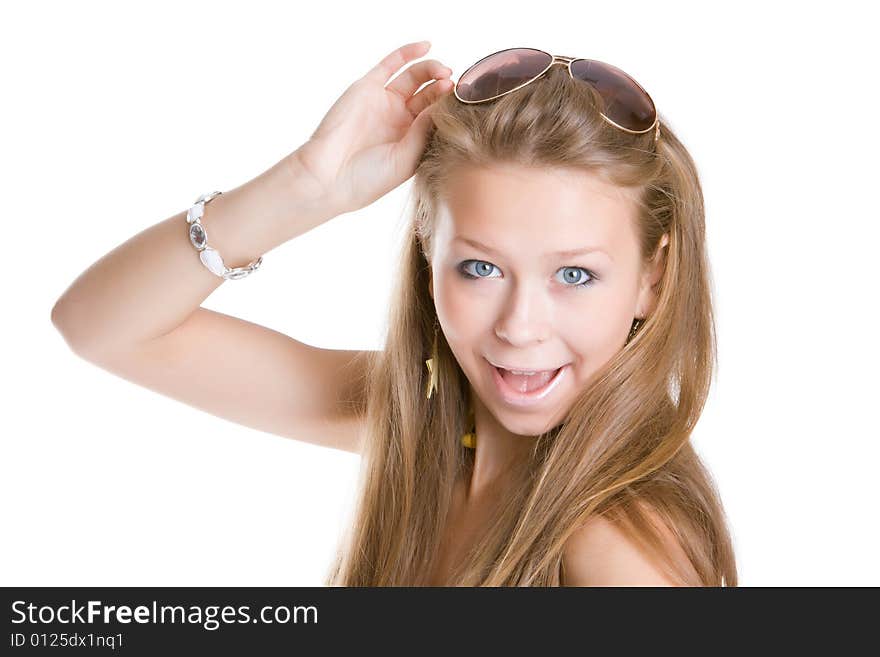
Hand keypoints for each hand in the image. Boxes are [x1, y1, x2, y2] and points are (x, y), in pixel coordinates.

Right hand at [290, 40, 453, 215]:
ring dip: (431, 69)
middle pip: (428, 93)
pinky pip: (390, 65)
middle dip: (444, 86)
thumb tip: (441, 105)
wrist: (330, 177)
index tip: (465, 100)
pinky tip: (426, 46)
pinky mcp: (367, 88)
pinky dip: (408, 53)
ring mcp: (383, 102)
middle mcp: (399, 119)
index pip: (437, 115)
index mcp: (412, 140)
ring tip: (444, 71)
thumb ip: (424, 131)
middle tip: (454, 84)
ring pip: (413, 77)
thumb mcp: (406, 159)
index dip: (450, 105)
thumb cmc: (368, 179)